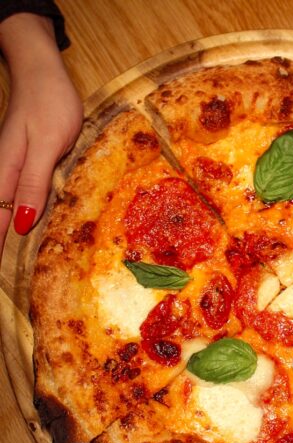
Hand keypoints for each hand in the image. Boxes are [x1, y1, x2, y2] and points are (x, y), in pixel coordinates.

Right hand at [0, 13, 82, 257]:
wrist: (43, 74)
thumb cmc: (49, 106)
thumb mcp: (47, 147)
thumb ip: (33, 183)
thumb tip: (23, 224)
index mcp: (6, 173)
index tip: (1, 276)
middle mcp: (4, 173)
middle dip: (0, 244)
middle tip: (5, 277)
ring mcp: (12, 167)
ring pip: (5, 206)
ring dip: (6, 231)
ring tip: (10, 259)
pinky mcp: (23, 162)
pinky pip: (17, 194)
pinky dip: (17, 212)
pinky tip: (23, 224)